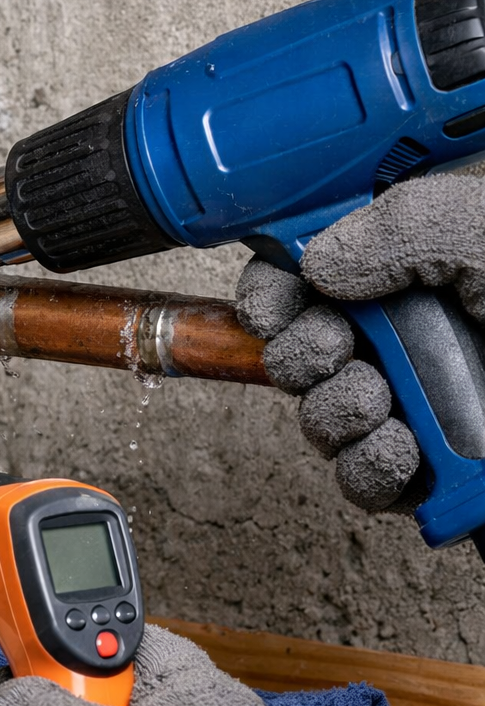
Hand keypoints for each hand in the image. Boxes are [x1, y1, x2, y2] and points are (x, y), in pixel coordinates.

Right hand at [235, 174, 484, 509]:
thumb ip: (403, 226)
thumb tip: (320, 260)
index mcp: (418, 277)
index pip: (309, 275)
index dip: (275, 289)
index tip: (275, 303)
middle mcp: (411, 341)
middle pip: (299, 350)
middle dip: (304, 355)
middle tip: (342, 350)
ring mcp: (418, 409)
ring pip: (319, 418)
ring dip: (336, 413)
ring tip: (385, 405)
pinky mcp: (430, 473)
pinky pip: (357, 479)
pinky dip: (370, 468)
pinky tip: (407, 449)